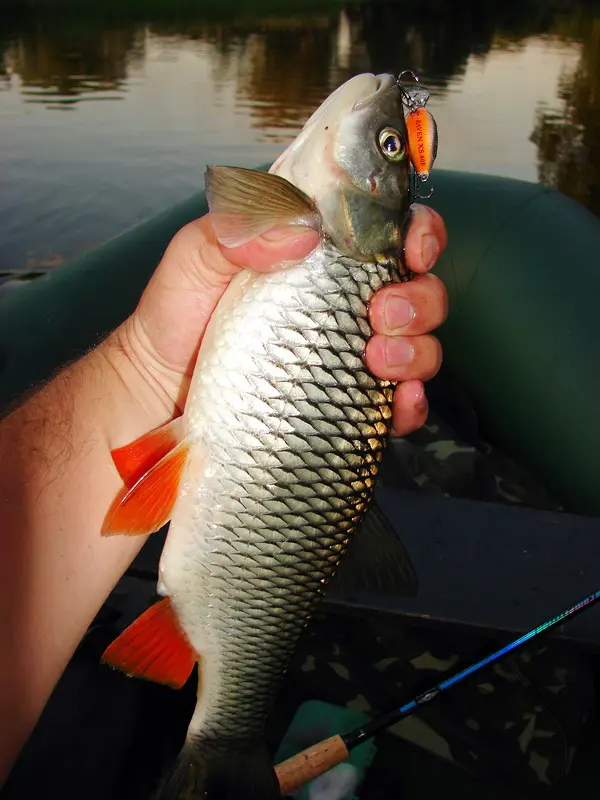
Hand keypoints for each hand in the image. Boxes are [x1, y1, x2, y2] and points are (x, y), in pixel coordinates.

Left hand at [106, 204, 446, 443]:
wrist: (160, 396)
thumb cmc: (176, 317)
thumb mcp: (195, 258)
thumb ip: (236, 229)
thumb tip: (303, 234)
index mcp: (319, 257)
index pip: (388, 233)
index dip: (418, 232)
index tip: (413, 246)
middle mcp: (343, 304)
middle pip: (417, 290)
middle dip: (420, 299)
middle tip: (382, 313)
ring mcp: (348, 357)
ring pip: (418, 346)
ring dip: (418, 350)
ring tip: (378, 359)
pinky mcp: (344, 405)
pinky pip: (397, 406)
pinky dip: (411, 405)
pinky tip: (399, 402)